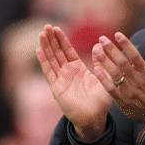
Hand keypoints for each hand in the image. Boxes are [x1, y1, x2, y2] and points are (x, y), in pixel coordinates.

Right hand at [37, 25, 112, 141]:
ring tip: (41, 34)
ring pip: (52, 60)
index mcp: (78, 69)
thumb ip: (101, 62)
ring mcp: (61, 80)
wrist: (95, 118)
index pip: (67, 51)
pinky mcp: (57, 88)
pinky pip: (49, 73)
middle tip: (46, 26)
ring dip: (46, 47)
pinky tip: (39, 51)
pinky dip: (44, 62)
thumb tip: (99, 45)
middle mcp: (67, 73)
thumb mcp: (104, 77)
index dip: (62, 40)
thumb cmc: (101, 101)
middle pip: (57, 53)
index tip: (56, 28)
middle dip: (52, 40)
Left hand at [91, 32, 144, 123]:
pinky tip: (96, 69)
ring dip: (105, 62)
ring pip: (115, 74)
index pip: (135, 55)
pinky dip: (103, 79)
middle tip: (102, 39)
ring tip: (96, 51)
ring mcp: (129, 90)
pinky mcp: (122, 100)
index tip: (117, 34)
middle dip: (112, 50)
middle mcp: (137, 80)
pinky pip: (110, 88)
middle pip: (122, 63)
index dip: (126, 44)